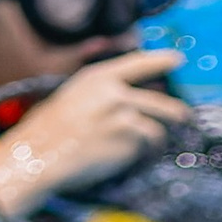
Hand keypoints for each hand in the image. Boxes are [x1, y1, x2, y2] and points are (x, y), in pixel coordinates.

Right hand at [0, 47, 183, 219]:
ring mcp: (125, 116)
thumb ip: (101, 94)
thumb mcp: (71, 97)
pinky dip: (142, 158)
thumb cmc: (46, 132)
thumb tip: (127, 101)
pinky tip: (127, 163)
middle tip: (183, 117)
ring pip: (156, 130)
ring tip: (145, 152)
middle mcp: (115, 93)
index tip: (178, 58)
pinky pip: (146, 150)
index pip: (137, 64)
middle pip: (159, 103)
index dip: (160, 60)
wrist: (39, 155)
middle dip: (175, 113)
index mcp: (98, 78)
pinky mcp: (130, 141)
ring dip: (154, 143)